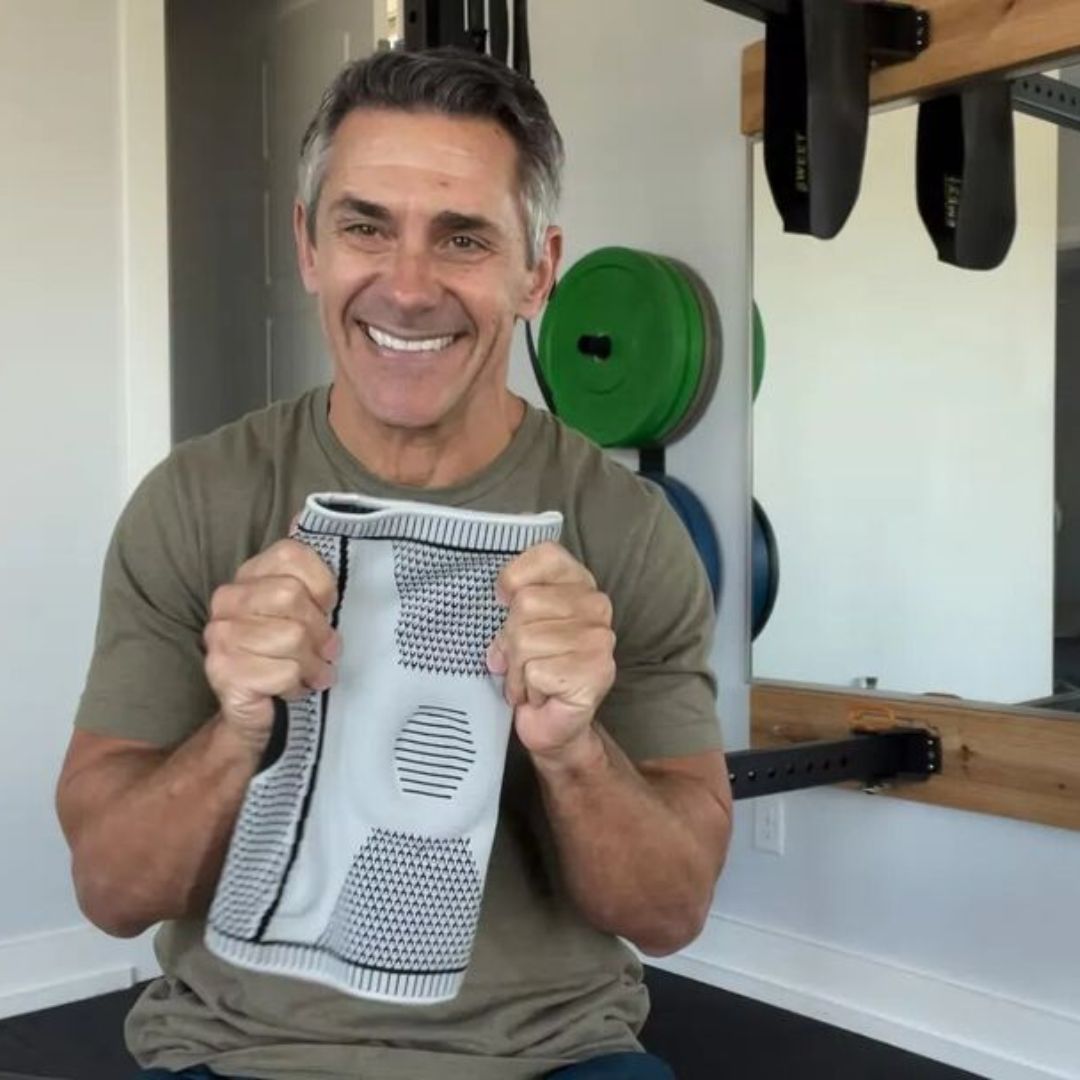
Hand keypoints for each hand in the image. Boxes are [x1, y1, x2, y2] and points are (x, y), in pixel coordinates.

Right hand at [204, 537, 339, 747]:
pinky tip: (293, 689)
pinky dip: (298, 685)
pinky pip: (283, 671)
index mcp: (250, 576)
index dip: (322, 585)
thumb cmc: (291, 657)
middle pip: (292, 597)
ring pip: (292, 638)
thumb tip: (306, 516)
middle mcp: (227, 600)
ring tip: (314, 673)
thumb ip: (310, 571)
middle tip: (328, 651)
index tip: (328, 609)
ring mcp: (220, 635)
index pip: (292, 554)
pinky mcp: (223, 671)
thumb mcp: (309, 611)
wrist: (260, 714)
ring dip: (313, 663)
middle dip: (321, 631)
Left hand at [486, 543, 615, 766]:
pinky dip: (526, 688)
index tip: (504, 602)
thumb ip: (512, 601)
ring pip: (525, 640)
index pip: (545, 555)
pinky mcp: (594, 671)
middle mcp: (595, 605)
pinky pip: (535, 671)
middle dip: (509, 639)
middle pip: (525, 603)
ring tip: (530, 679)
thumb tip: (499, 601)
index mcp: (578, 583)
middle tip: (520, 660)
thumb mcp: (518, 623)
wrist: (555, 724)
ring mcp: (599, 639)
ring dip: (516, 670)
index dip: (513, 578)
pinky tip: (540, 694)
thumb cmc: (534, 668)